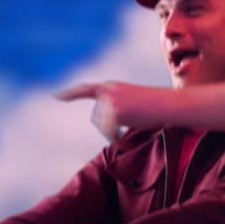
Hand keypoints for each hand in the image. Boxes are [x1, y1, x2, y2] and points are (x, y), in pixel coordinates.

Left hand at [55, 81, 169, 141]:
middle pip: (96, 118)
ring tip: (133, 123)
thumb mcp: (132, 102)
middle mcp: (107, 91)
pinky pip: (109, 132)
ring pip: (102, 126)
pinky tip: (128, 132)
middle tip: (129, 123)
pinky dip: (117, 136)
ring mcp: (109, 101)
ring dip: (114, 131)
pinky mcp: (114, 112)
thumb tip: (108, 127)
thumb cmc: (155, 106)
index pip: (86, 90)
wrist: (168, 104)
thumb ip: (116, 108)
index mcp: (111, 86)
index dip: (70, 94)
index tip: (56, 96)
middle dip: (108, 126)